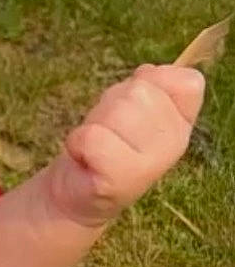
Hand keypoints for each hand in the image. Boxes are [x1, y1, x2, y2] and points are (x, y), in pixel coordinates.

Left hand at [45, 63, 205, 228]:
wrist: (78, 193)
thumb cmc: (107, 143)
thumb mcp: (133, 106)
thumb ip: (150, 83)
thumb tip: (147, 73)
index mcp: (183, 123)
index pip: (188, 82)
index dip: (153, 81)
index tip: (136, 107)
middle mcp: (176, 142)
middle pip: (140, 90)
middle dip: (113, 103)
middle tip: (109, 130)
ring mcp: (152, 162)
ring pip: (117, 109)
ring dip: (96, 122)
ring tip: (98, 144)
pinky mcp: (121, 177)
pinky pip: (93, 137)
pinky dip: (79, 141)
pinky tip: (85, 157)